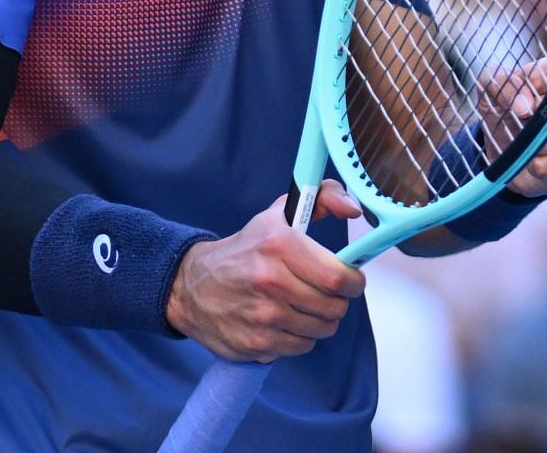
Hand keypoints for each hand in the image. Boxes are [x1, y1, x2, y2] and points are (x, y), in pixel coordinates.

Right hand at [165, 180, 365, 362]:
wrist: (192, 285)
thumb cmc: (245, 249)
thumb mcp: (280, 214)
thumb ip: (324, 199)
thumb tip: (354, 209)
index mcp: (279, 244)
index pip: (337, 277)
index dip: (353, 282)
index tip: (351, 280)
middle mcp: (270, 281)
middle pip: (333, 307)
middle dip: (338, 302)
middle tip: (326, 293)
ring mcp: (262, 316)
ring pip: (321, 329)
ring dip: (320, 320)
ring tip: (303, 305)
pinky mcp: (255, 343)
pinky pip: (301, 347)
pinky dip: (300, 337)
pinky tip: (285, 321)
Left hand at [481, 54, 546, 198]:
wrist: (515, 146)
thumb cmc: (509, 106)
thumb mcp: (493, 86)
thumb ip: (502, 84)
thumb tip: (524, 106)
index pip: (544, 76)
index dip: (522, 89)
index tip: (518, 95)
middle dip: (527, 121)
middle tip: (524, 121)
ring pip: (546, 142)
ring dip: (529, 145)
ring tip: (532, 138)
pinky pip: (546, 167)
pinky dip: (534, 165)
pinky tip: (540, 156)